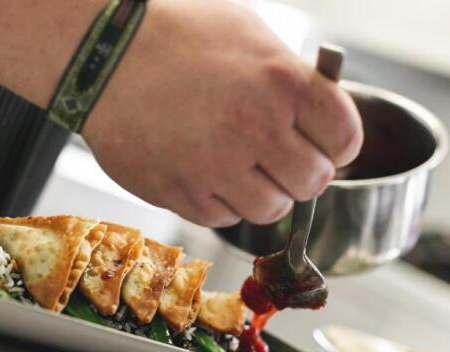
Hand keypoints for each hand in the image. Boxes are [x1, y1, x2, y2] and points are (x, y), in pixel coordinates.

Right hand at [83, 0, 362, 226]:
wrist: (103, 56)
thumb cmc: (174, 37)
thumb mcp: (248, 35)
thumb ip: (291, 79)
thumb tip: (317, 117)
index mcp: (282, 84)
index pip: (346, 140)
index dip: (338, 146)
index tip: (325, 146)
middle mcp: (254, 130)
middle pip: (313, 183)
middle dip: (302, 174)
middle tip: (281, 160)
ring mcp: (214, 167)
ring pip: (268, 210)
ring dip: (262, 194)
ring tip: (238, 167)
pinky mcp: (178, 193)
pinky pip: (220, 218)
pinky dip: (219, 201)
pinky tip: (202, 170)